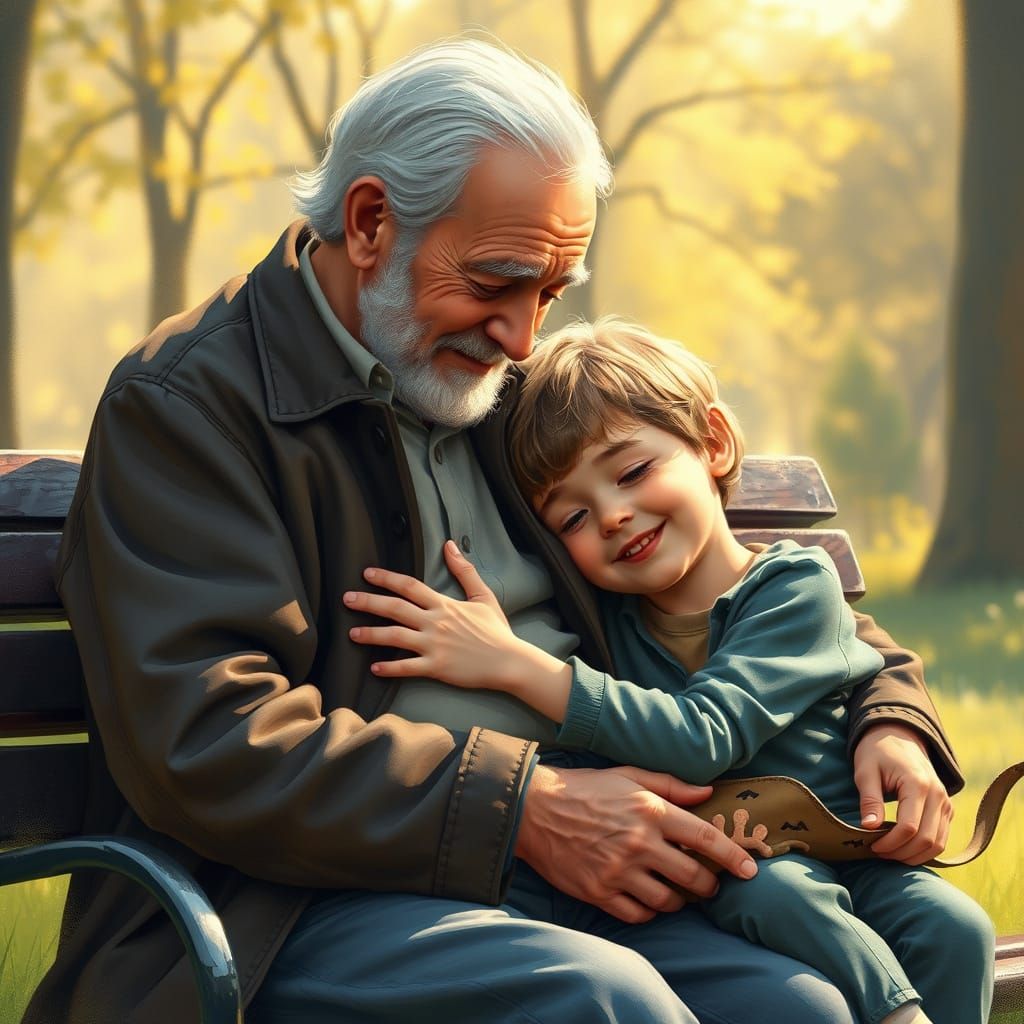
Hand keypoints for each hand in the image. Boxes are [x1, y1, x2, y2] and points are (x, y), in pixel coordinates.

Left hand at [344, 540, 522, 688]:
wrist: (509, 661)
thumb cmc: (496, 631)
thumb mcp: (483, 596)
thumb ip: (464, 571)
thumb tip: (449, 545)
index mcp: (444, 605)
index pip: (409, 586)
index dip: (386, 578)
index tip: (367, 573)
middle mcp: (435, 623)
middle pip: (394, 608)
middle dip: (368, 602)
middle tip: (347, 598)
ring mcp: (434, 646)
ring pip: (394, 637)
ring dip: (370, 634)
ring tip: (352, 633)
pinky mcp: (436, 668)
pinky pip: (407, 668)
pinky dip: (389, 667)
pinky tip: (374, 667)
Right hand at [515, 764, 758, 923]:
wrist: (534, 809)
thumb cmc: (584, 788)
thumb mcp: (627, 775)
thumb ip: (670, 785)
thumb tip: (708, 793)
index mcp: (650, 810)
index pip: (705, 838)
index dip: (733, 856)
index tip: (750, 869)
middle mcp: (639, 842)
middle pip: (693, 877)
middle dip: (709, 885)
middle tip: (709, 885)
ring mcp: (619, 871)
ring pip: (668, 902)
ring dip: (679, 901)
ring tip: (676, 893)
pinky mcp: (599, 892)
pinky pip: (638, 915)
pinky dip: (649, 912)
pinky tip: (647, 900)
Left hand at [853, 722, 951, 863]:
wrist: (899, 735)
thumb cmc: (877, 752)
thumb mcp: (865, 770)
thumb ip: (869, 799)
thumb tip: (868, 827)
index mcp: (917, 784)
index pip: (909, 826)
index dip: (891, 843)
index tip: (872, 846)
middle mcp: (938, 795)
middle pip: (926, 840)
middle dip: (901, 853)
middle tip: (879, 852)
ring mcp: (946, 803)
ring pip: (938, 844)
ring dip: (914, 855)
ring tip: (890, 852)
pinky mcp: (947, 809)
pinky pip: (941, 838)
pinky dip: (924, 849)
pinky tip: (903, 848)